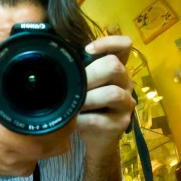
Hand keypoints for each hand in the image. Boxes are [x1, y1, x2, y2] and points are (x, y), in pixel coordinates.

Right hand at [0, 62, 75, 177]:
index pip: (35, 131)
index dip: (53, 118)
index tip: (59, 101)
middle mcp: (12, 155)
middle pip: (51, 141)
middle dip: (62, 123)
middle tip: (64, 104)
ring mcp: (22, 166)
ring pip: (53, 149)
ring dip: (59, 132)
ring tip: (56, 114)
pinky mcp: (28, 171)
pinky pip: (48, 155)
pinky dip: (51, 142)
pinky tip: (45, 131)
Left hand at [79, 36, 135, 155]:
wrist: (95, 138)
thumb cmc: (86, 106)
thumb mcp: (82, 84)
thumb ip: (77, 69)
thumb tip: (54, 53)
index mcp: (116, 68)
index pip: (124, 46)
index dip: (109, 42)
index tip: (87, 49)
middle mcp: (125, 83)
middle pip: (114, 66)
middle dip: (90, 75)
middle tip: (73, 85)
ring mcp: (125, 103)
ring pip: (112, 93)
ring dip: (87, 99)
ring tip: (73, 105)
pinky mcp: (121, 123)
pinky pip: (99, 118)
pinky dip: (81, 119)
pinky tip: (72, 121)